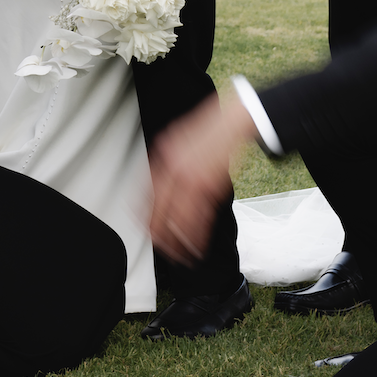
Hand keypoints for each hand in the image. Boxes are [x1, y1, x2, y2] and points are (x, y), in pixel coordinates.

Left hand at [148, 92, 257, 261]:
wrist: (234, 120)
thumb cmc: (209, 129)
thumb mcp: (179, 139)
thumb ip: (167, 160)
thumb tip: (157, 180)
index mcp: (164, 155)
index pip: (145, 193)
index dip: (141, 215)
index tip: (142, 228)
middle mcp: (174, 168)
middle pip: (159, 210)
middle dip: (157, 233)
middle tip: (158, 247)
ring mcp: (193, 178)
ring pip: (179, 219)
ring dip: (178, 241)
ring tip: (178, 256)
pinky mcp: (211, 186)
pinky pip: (200, 218)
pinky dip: (197, 235)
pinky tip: (196, 247)